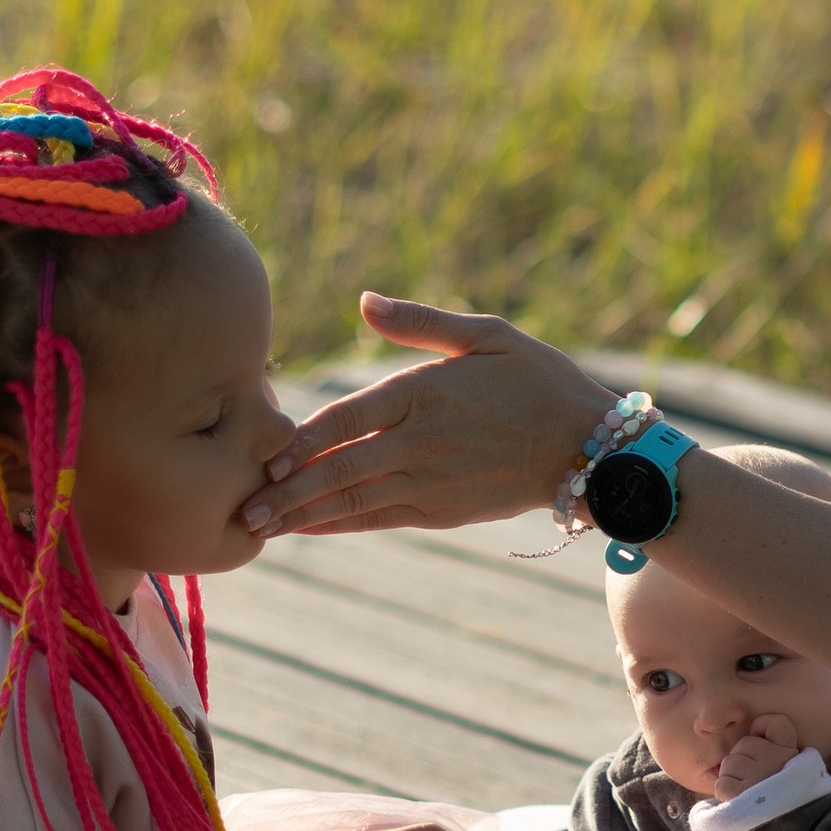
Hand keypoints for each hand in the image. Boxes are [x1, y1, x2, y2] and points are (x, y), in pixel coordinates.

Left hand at [246, 297, 611, 536]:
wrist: (590, 448)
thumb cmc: (538, 380)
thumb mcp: (487, 335)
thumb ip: (420, 322)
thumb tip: (364, 301)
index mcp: (424, 393)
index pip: (345, 420)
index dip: (300, 442)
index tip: (264, 456)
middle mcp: (419, 443)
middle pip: (337, 471)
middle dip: (286, 493)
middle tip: (240, 508)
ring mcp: (429, 482)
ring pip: (351, 501)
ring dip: (302, 515)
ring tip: (258, 526)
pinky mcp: (440, 510)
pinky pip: (378, 518)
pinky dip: (339, 525)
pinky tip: (307, 529)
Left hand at [713, 717, 805, 797]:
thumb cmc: (787, 804)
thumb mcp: (796, 773)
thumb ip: (780, 749)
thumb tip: (756, 728)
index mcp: (791, 755)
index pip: (776, 722)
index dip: (764, 727)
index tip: (763, 741)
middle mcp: (776, 761)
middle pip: (743, 745)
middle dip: (743, 762)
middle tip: (757, 782)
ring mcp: (757, 777)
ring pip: (729, 764)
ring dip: (733, 780)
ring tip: (749, 795)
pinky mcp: (739, 794)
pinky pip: (722, 784)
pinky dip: (726, 795)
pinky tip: (741, 803)